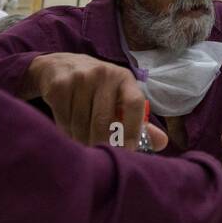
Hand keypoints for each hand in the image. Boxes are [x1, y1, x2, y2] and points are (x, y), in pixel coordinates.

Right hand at [27, 52, 165, 148]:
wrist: (60, 66)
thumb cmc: (97, 87)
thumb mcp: (119, 97)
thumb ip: (139, 120)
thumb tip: (162, 143)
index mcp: (124, 78)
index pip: (134, 103)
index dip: (134, 129)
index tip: (128, 151)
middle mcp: (104, 74)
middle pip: (104, 120)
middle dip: (102, 143)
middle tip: (100, 156)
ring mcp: (80, 78)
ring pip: (81, 124)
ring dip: (81, 140)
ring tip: (83, 143)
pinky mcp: (59, 85)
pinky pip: (64, 119)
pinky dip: (66, 132)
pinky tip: (68, 130)